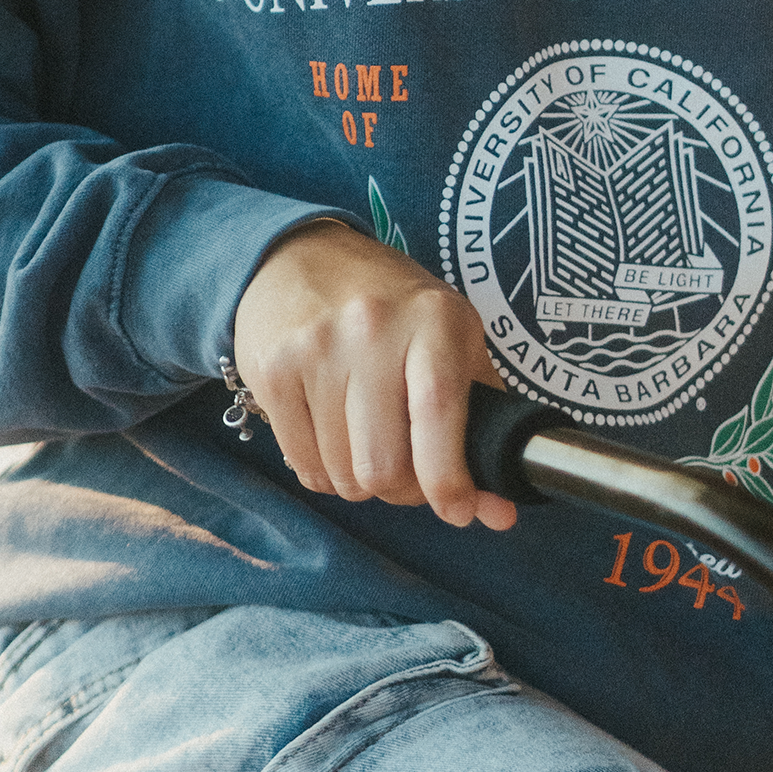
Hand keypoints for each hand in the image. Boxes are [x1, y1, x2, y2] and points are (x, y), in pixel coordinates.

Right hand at [232, 221, 516, 530]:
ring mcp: (317, 347)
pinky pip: (303, 466)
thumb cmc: (392, 307)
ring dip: (359, 480)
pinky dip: (322, 471)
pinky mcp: (272, 369)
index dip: (449, 478)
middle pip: (383, 463)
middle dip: (400, 489)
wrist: (301, 257)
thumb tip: (500, 514)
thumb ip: (483, 423)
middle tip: (405, 470)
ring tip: (366, 440)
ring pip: (342, 474)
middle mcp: (373, 327)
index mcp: (434, 318)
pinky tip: (331, 433)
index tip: (458, 509)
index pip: (439, 412)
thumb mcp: (452, 339)